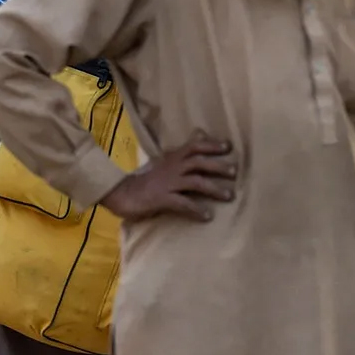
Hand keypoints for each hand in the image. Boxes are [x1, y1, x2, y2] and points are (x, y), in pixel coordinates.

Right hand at [100, 132, 236, 222]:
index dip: (211, 145)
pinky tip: (207, 216)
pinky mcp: (161, 199)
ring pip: (195, 182)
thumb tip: (197, 139)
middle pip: (198, 162)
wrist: (120, 194)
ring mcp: (167, 184)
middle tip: (234, 172)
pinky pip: (183, 204)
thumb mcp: (162, 164)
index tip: (228, 146)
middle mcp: (171, 168)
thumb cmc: (144, 181)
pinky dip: (197, 209)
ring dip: (214, 188)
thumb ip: (179, 156)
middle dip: (218, 166)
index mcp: (171, 159)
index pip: (194, 146)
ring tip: (229, 195)